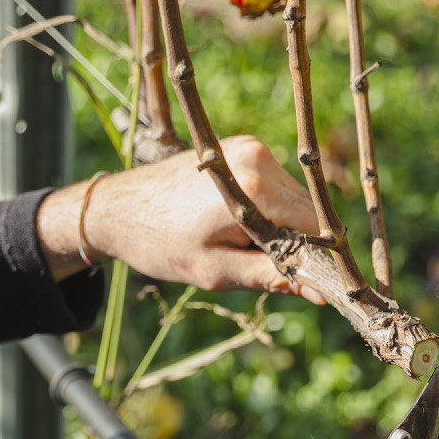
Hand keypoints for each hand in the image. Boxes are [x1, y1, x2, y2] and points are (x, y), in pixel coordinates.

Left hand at [36, 136, 322, 299]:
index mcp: (255, 185)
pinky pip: (274, 185)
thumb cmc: (160, 244)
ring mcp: (249, 147)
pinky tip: (232, 228)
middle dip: (298, 243)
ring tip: (239, 247)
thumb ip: (271, 278)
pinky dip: (267, 210)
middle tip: (265, 271)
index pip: (318, 225)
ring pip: (292, 198)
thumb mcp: (216, 271)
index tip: (318, 286)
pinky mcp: (240, 148)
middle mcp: (258, 155)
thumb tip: (321, 292)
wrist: (116, 209)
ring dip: (282, 226)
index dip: (322, 258)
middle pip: (309, 209)